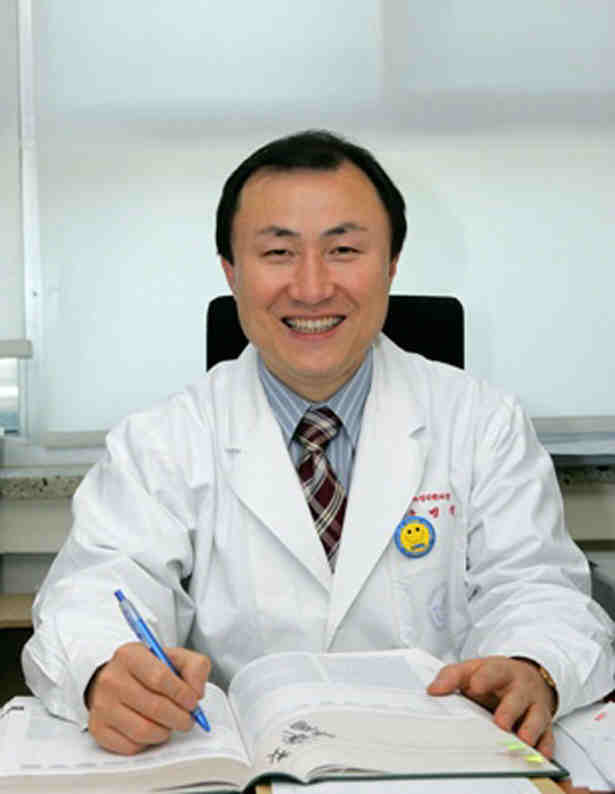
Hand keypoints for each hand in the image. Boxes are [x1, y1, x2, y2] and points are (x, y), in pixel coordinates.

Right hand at [86, 642, 210, 754]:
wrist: (115, 678)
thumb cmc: (149, 669)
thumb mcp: (173, 657)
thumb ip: (194, 667)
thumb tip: (196, 693)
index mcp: (130, 655)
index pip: (160, 678)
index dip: (182, 693)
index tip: (193, 701)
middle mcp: (111, 679)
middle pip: (154, 707)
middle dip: (179, 717)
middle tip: (188, 719)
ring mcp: (101, 705)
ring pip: (143, 730)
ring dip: (165, 732)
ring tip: (171, 724)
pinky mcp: (98, 728)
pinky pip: (130, 746)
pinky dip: (148, 743)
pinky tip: (152, 730)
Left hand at [427, 655, 555, 757]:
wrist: (529, 676)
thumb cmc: (495, 676)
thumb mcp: (473, 669)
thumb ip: (452, 676)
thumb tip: (433, 690)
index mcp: (502, 671)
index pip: (494, 671)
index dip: (485, 678)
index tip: (475, 685)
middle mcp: (521, 689)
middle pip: (518, 697)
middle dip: (510, 709)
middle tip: (500, 722)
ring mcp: (535, 706)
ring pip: (537, 717)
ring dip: (530, 729)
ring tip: (522, 740)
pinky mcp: (545, 724)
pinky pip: (549, 736)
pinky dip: (545, 747)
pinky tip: (540, 755)